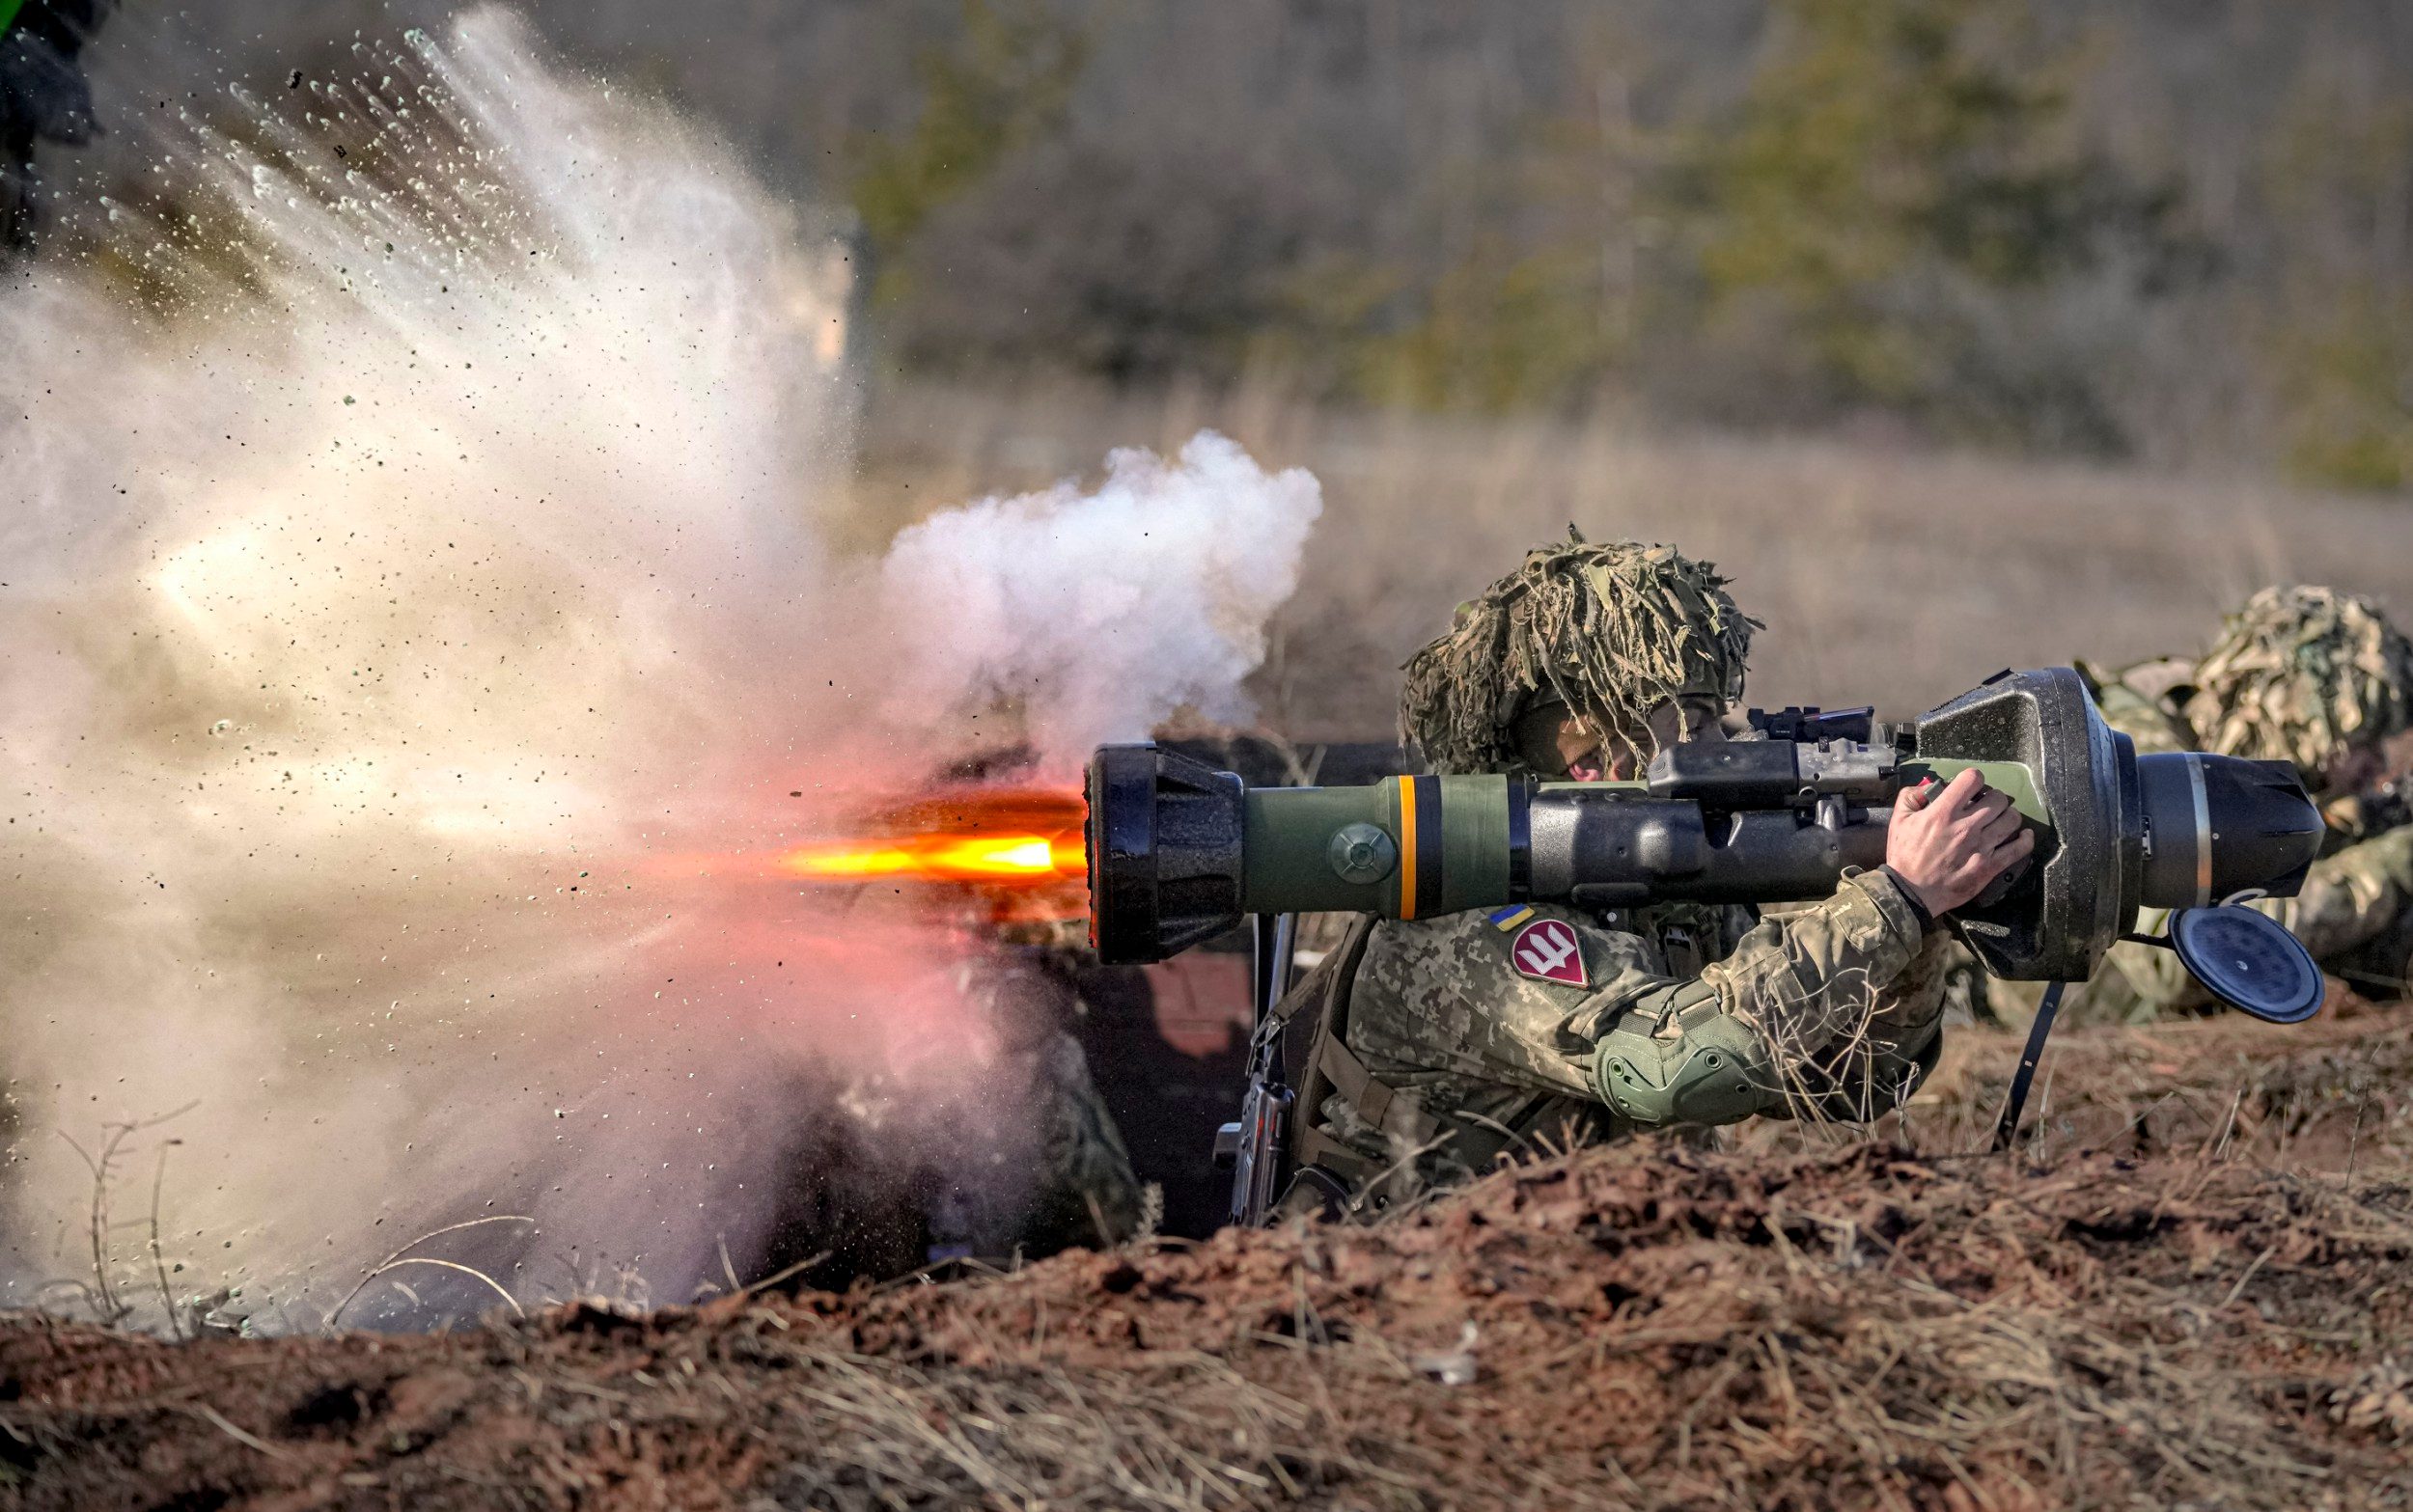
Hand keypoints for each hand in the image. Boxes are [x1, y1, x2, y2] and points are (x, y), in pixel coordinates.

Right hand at [1886, 768, 2035, 917]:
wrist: (1911, 892)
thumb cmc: (1904, 855)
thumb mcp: (1898, 820)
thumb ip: (1911, 796)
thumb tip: (1929, 786)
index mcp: (1944, 812)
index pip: (1973, 779)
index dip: (1974, 778)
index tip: (1971, 787)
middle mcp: (1967, 826)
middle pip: (1998, 798)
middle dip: (1993, 798)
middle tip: (1986, 806)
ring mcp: (1982, 846)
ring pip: (2012, 819)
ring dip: (2008, 815)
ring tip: (2000, 820)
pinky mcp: (1991, 866)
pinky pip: (2019, 848)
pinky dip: (2025, 839)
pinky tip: (2023, 835)